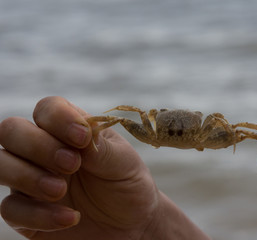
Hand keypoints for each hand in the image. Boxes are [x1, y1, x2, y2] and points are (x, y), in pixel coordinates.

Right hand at [0, 96, 209, 239]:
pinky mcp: (27, 213)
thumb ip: (100, 146)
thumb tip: (80, 132)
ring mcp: (31, 179)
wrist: (132, 223)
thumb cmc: (127, 184)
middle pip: (12, 130)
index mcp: (70, 131)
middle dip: (37, 145)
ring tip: (60, 190)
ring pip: (1, 164)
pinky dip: (38, 214)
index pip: (48, 109)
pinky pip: (11, 208)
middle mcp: (44, 150)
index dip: (58, 118)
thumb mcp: (124, 162)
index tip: (82, 139)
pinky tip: (70, 218)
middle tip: (71, 164)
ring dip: (27, 176)